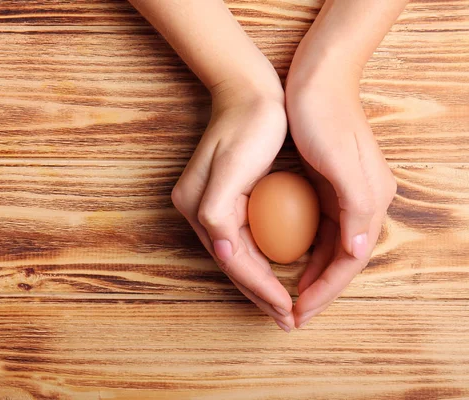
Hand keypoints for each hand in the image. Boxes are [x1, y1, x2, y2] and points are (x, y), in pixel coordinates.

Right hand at [171, 75, 294, 331]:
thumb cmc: (250, 123)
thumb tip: (221, 254)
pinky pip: (245, 240)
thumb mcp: (233, 165)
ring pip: (239, 258)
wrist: (249, 90)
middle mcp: (198, 213)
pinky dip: (263, 261)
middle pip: (234, 266)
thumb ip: (218, 213)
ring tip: (284, 306)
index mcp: (199, 208)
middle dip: (261, 295)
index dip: (261, 289)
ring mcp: (209, 207)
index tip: (289, 310)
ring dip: (262, 284)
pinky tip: (278, 270)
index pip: (235, 262)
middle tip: (288, 321)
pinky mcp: (224, 200)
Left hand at [286, 52, 396, 327]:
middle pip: (340, 260)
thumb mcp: (340, 161)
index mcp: (368, 200)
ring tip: (290, 296)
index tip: (298, 312)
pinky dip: (305, 249)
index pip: (347, 261)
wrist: (318, 76)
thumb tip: (356, 251)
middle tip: (292, 315)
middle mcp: (362, 202)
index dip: (325, 290)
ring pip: (329, 248)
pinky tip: (288, 257)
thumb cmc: (324, 116)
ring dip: (312, 275)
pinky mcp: (330, 185)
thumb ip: (355, 208)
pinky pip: (319, 228)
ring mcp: (347, 193)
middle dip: (319, 291)